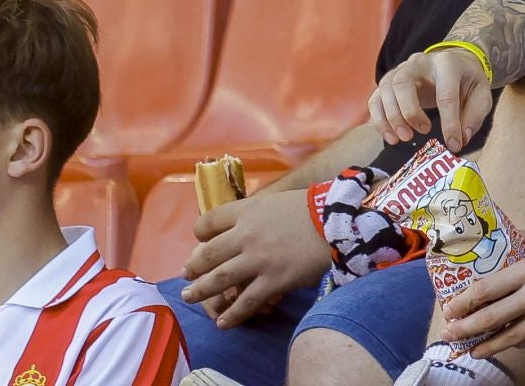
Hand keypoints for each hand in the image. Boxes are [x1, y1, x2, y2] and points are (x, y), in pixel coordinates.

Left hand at [179, 189, 332, 329]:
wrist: (337, 222)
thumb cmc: (310, 207)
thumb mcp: (276, 201)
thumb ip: (256, 213)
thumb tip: (245, 224)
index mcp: (246, 211)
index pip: (207, 222)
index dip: (200, 233)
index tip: (200, 241)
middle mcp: (246, 235)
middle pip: (207, 254)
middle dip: (193, 267)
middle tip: (187, 275)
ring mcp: (258, 260)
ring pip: (220, 280)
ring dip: (201, 291)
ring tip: (190, 298)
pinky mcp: (273, 281)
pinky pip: (246, 302)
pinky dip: (232, 314)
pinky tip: (223, 323)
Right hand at [368, 48, 491, 150]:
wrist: (454, 62)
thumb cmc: (467, 81)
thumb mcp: (482, 95)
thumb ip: (474, 116)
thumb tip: (460, 139)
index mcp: (448, 63)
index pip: (445, 94)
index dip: (449, 123)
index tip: (453, 145)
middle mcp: (420, 62)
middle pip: (403, 82)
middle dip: (408, 112)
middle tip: (420, 133)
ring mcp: (401, 69)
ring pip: (386, 89)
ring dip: (391, 117)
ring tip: (403, 138)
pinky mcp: (389, 81)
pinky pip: (376, 98)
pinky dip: (379, 119)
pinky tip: (391, 137)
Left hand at [437, 230, 524, 358]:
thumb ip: (518, 238)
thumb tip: (490, 235)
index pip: (488, 288)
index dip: (464, 302)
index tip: (449, 309)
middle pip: (493, 318)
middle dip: (466, 329)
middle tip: (448, 334)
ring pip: (511, 337)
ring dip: (486, 345)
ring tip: (470, 349)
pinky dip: (516, 343)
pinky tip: (505, 343)